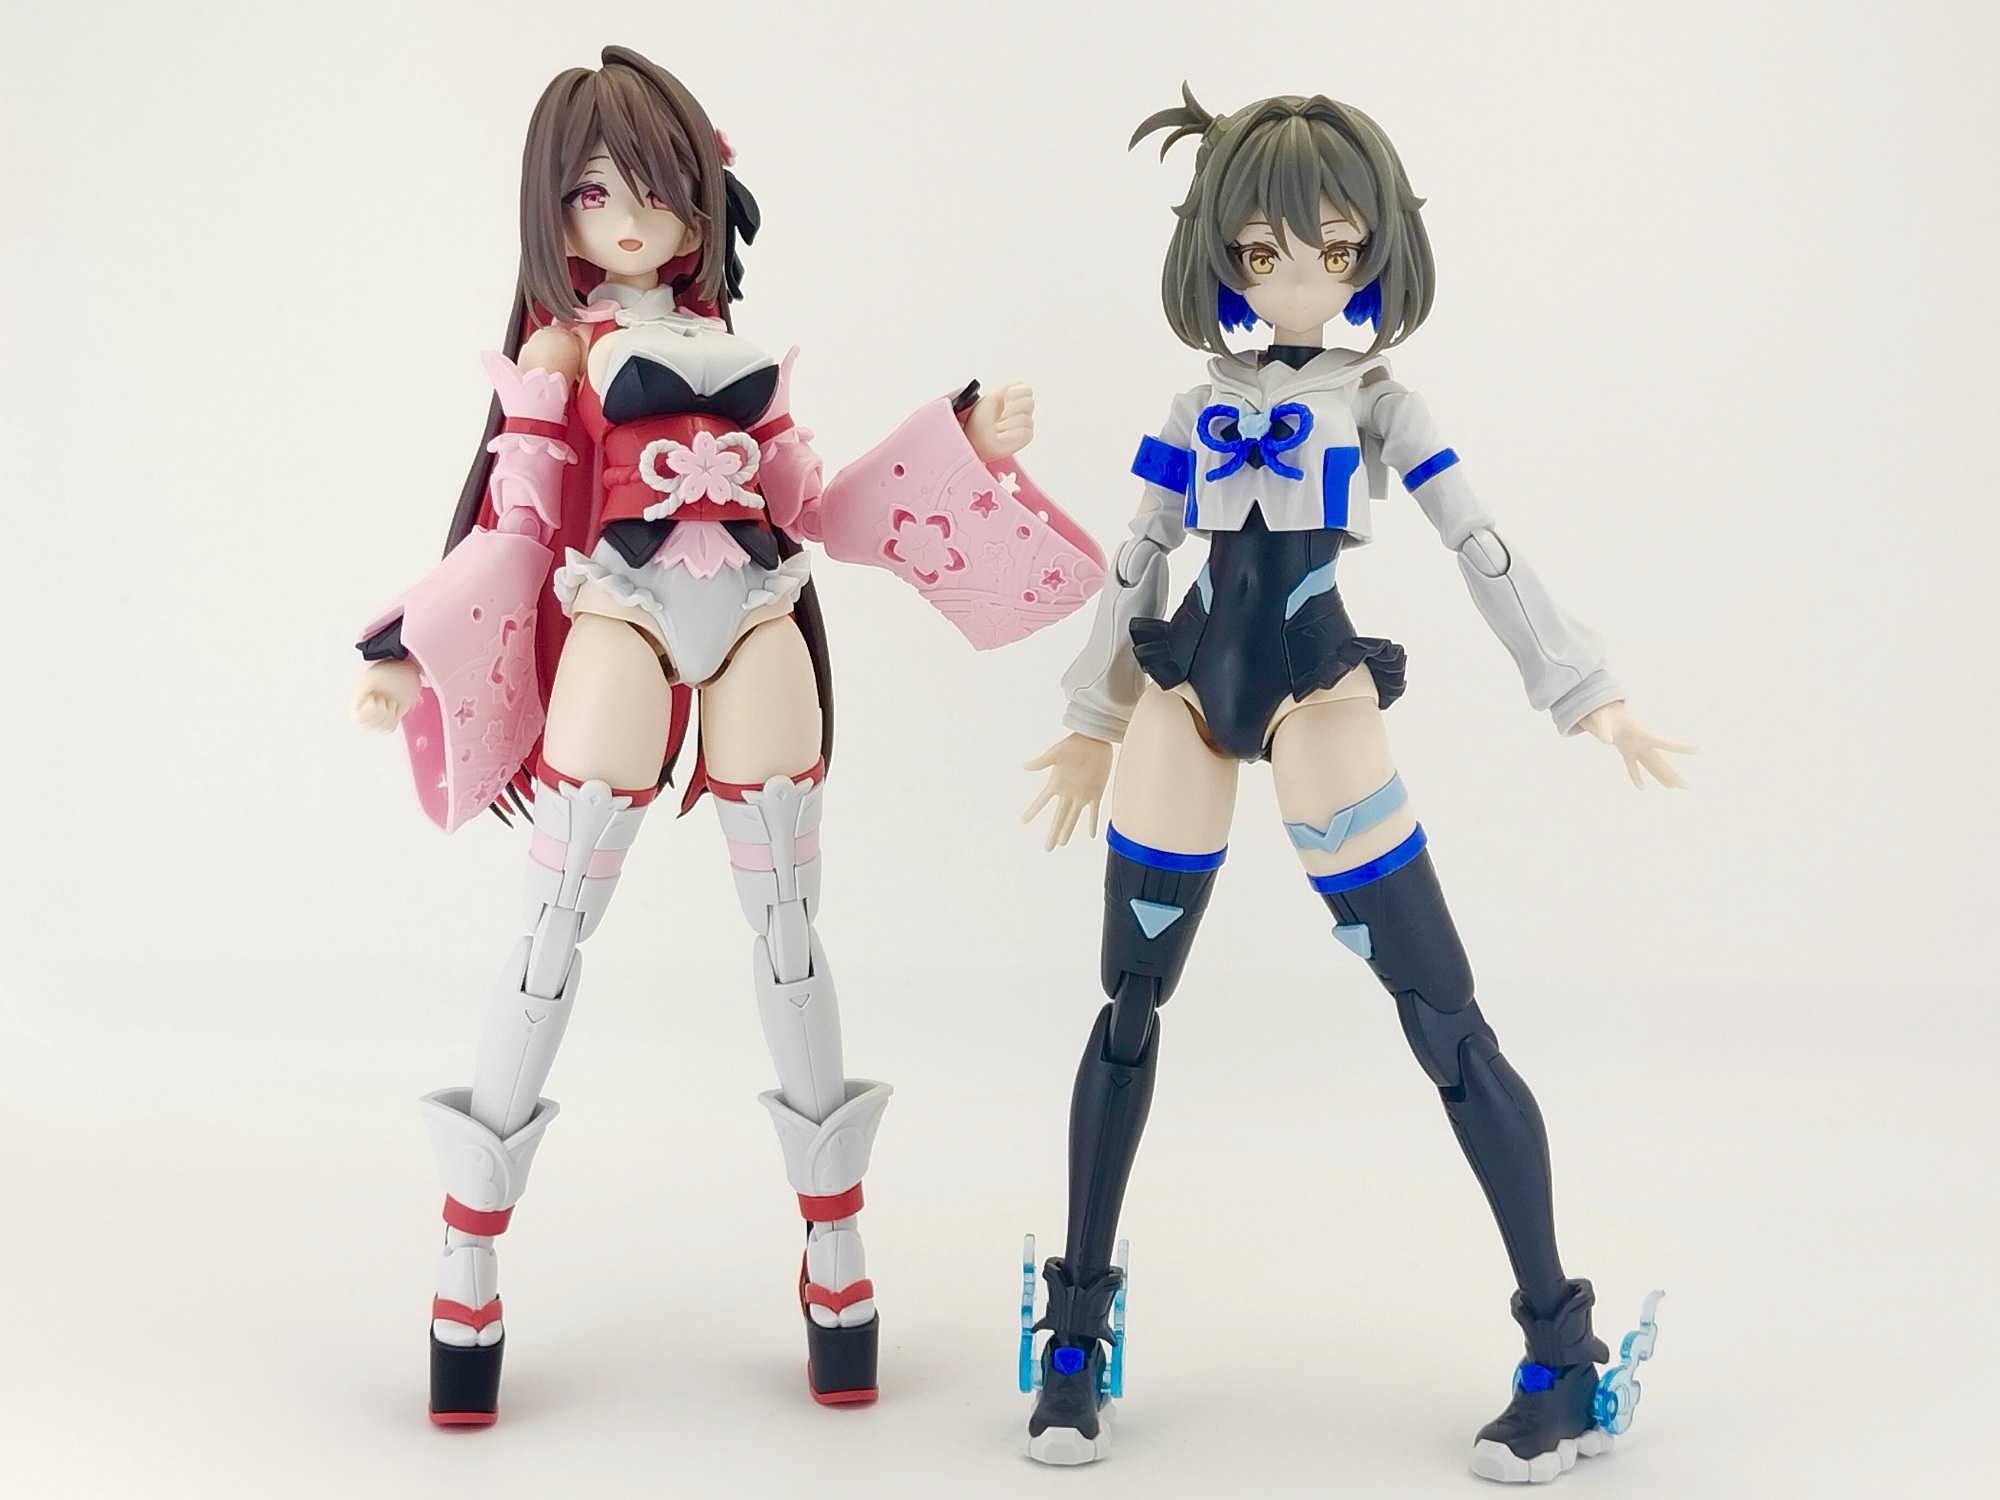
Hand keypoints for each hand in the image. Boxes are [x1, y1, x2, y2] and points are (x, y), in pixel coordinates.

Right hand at [351, 658, 421, 732]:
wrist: (406, 668)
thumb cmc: (388, 670)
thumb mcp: (373, 678)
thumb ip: (361, 693)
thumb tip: (355, 710)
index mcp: (357, 701)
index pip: (357, 719)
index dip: (368, 711)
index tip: (374, 697)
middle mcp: (365, 710)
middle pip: (368, 726)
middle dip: (381, 712)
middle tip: (384, 698)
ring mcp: (378, 715)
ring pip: (380, 729)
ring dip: (389, 715)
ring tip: (391, 700)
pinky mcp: (391, 718)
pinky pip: (390, 729)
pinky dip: (395, 719)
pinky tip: (396, 706)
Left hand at [965, 380, 1033, 460]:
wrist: (976, 436)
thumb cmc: (983, 417)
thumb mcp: (991, 398)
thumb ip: (1004, 390)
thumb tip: (1015, 386)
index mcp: (1016, 397)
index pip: (1027, 390)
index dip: (1016, 392)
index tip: (1005, 398)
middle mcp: (1024, 409)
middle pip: (1029, 403)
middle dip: (1012, 407)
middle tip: (1001, 414)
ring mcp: (1026, 423)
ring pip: (1025, 419)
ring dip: (1007, 423)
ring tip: (997, 426)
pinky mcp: (1025, 437)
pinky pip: (1024, 433)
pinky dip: (1009, 434)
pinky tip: (1000, 435)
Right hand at [1021, 733, 1112, 849]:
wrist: (1095, 739)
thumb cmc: (1074, 744)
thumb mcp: (1056, 753)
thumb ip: (1042, 762)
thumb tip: (1023, 766)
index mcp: (1056, 783)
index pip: (1041, 801)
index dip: (1032, 811)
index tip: (1022, 821)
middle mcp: (1068, 792)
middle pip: (1058, 817)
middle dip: (1053, 833)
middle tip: (1048, 848)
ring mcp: (1082, 794)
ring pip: (1073, 818)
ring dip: (1068, 831)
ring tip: (1062, 843)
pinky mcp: (1096, 792)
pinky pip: (1094, 811)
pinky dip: (1092, 822)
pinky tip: (1091, 834)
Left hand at [1578, 701, 1696, 788]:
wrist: (1603, 708)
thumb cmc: (1605, 713)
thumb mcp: (1604, 720)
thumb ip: (1605, 730)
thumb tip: (1606, 741)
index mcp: (1642, 734)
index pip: (1665, 743)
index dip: (1680, 747)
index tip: (1697, 749)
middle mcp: (1642, 743)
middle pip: (1661, 762)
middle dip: (1673, 775)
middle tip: (1686, 786)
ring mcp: (1635, 747)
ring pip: (1651, 765)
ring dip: (1661, 776)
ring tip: (1674, 787)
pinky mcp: (1625, 750)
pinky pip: (1633, 766)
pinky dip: (1636, 777)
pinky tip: (1642, 788)